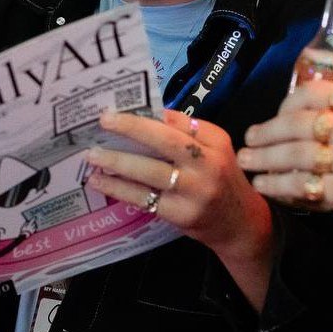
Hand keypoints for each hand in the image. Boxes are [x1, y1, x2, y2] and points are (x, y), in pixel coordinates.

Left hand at [87, 109, 272, 308]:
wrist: (240, 224)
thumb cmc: (222, 178)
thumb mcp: (217, 148)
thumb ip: (189, 131)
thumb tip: (153, 112)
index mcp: (215, 143)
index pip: (181, 123)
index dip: (150, 115)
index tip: (122, 107)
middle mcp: (207, 166)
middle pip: (166, 142)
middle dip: (132, 129)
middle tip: (103, 121)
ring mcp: (193, 193)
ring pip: (150, 172)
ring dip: (118, 162)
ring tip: (92, 155)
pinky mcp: (180, 215)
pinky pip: (144, 199)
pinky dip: (120, 189)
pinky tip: (100, 181)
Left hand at [238, 80, 332, 235]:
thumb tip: (287, 115)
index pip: (311, 93)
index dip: (285, 105)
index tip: (272, 118)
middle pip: (296, 125)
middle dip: (265, 133)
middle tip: (247, 141)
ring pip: (295, 155)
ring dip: (265, 159)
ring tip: (247, 164)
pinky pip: (303, 185)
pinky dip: (279, 186)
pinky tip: (265, 186)